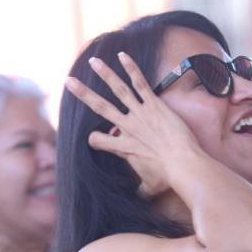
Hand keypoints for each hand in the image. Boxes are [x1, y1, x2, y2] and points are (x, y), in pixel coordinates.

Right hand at [65, 53, 204, 196]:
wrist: (183, 163)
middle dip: (83, 94)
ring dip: (105, 74)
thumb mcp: (152, 186)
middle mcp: (128, 127)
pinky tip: (123, 55)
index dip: (95, 139)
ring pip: (118, 90)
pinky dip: (132, 69)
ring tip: (93, 61)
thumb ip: (144, 190)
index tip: (93, 139)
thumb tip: (142, 196)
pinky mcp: (155, 105)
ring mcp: (140, 114)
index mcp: (123, 147)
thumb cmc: (168, 176)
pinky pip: (141, 84)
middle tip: (68, 82)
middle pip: (100, 107)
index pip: (99, 140)